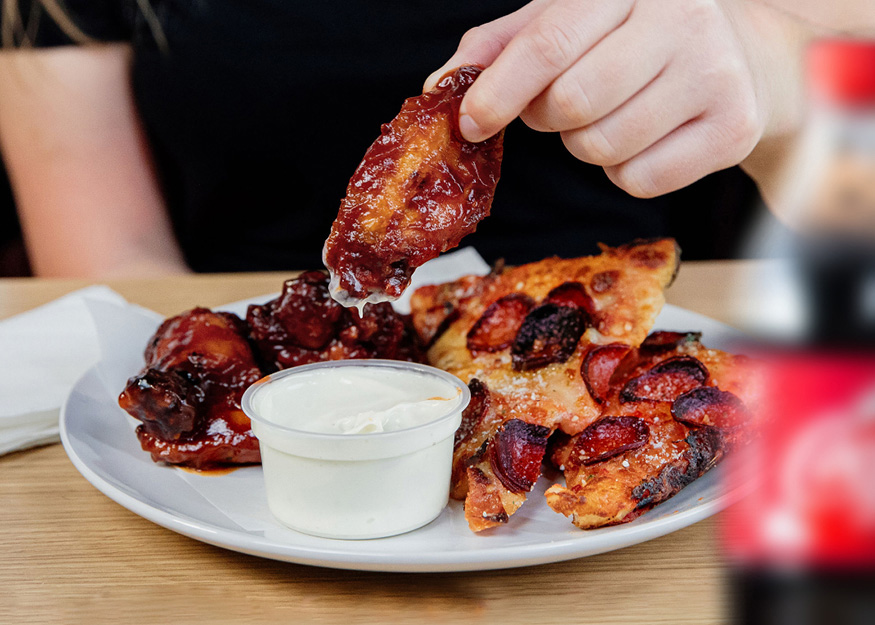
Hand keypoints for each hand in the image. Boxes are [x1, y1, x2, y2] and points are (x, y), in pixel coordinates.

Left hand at [427, 0, 809, 198]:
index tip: (471, 122)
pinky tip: (646, 138)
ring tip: (612, 115)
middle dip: (549, 118)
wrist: (743, 55)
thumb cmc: (636, 35)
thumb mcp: (568, 20)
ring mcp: (716, 73)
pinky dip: (626, 172)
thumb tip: (439, 86)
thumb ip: (501, 47)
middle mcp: (682, 19)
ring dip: (587, 145)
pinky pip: (640, 180)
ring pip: (602, 147)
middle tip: (561, 107)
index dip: (499, 91)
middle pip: (572, 104)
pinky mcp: (735, 128)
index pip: (549, 45)